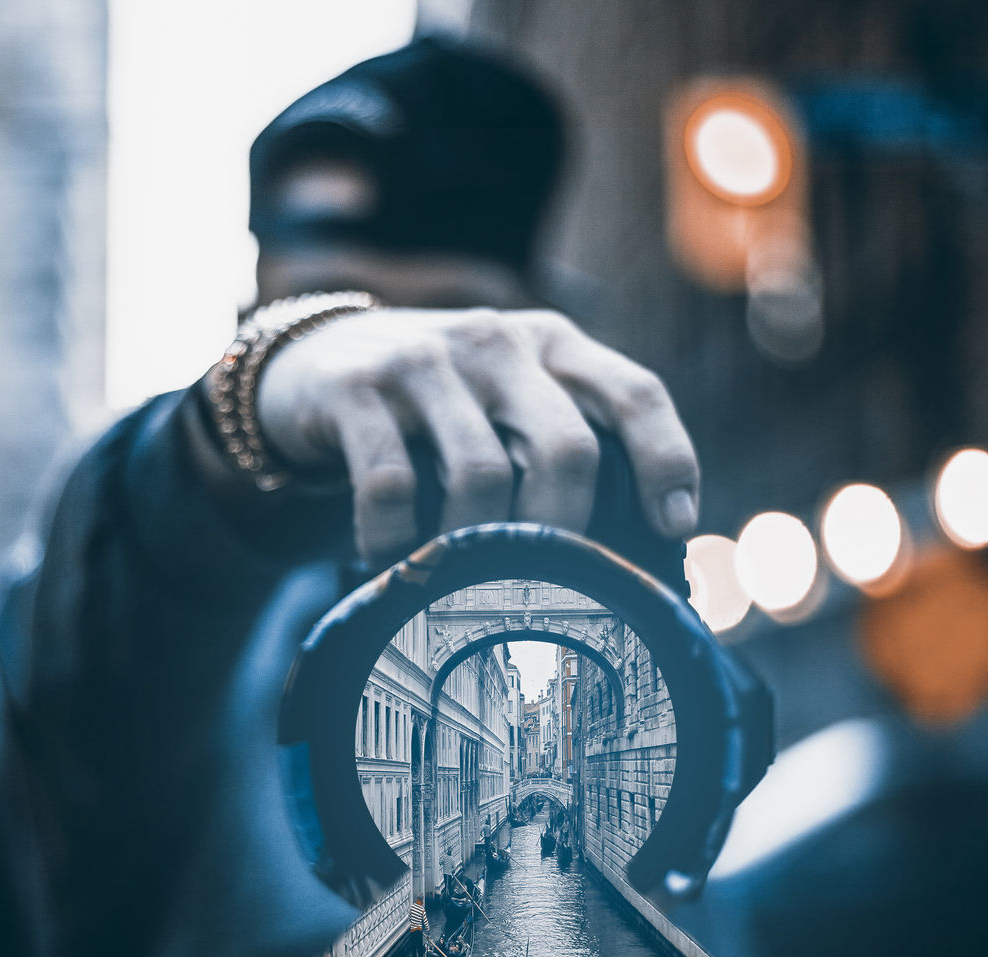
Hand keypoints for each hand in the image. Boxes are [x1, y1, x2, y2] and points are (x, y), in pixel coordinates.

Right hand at [256, 307, 699, 564]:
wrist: (313, 361)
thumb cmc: (435, 403)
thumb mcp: (505, 396)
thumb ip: (559, 436)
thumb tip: (633, 542)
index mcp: (549, 343)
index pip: (633, 393)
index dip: (667, 460)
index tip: (674, 527)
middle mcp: (496, 342)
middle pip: (566, 446)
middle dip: (566, 527)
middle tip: (552, 585)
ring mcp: (424, 360)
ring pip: (481, 474)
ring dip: (475, 547)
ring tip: (459, 581)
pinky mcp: (357, 388)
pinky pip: (392, 484)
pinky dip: (397, 540)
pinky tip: (391, 560)